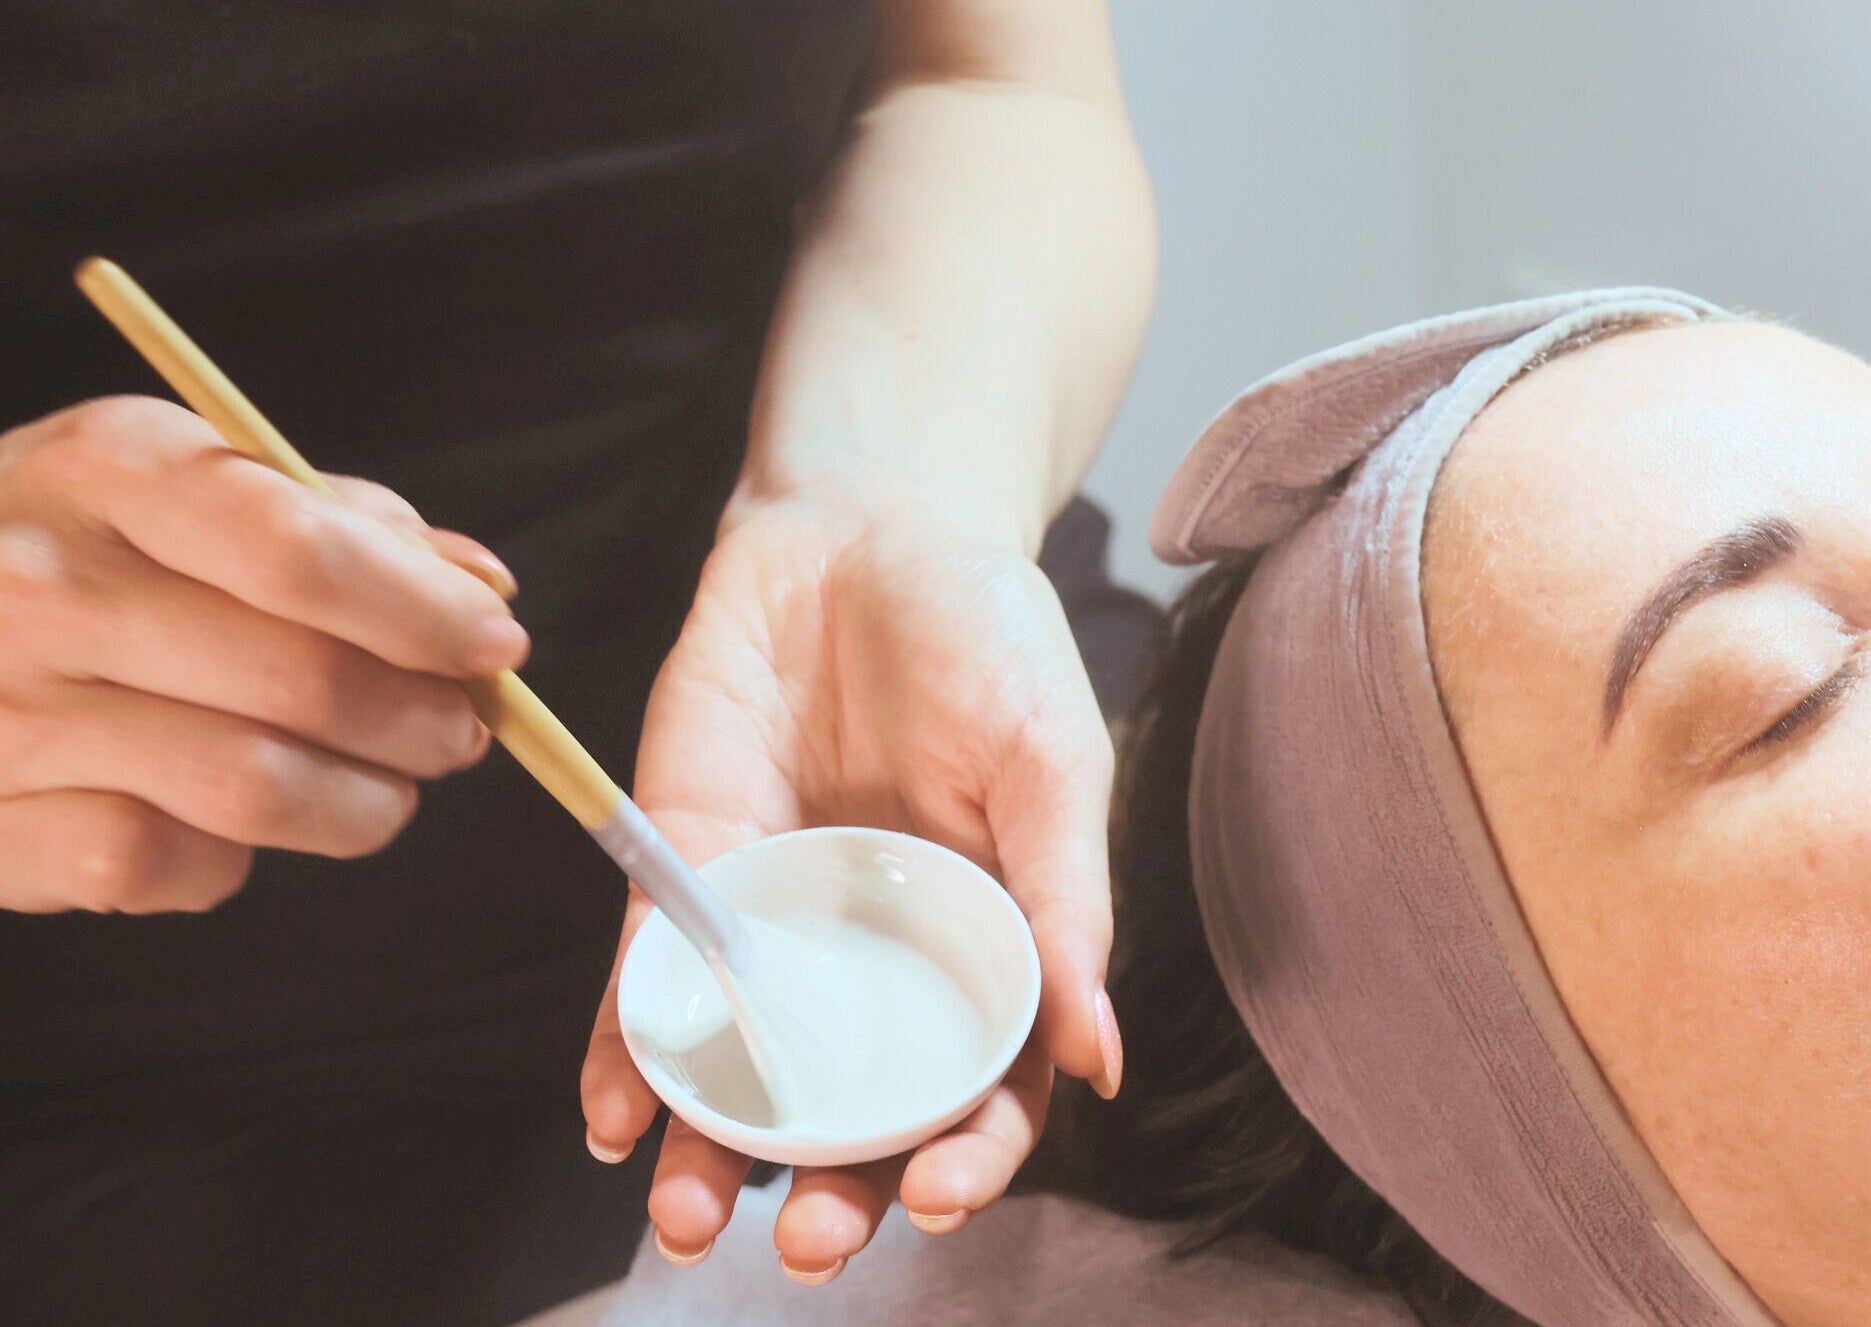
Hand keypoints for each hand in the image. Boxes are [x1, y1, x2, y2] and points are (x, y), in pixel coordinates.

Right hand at [0, 396, 526, 912]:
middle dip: (423, 719)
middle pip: (300, 677)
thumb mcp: (183, 489)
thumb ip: (338, 524)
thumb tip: (478, 585)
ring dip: (363, 803)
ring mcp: (5, 709)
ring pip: (254, 785)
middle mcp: (39, 582)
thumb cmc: (77, 552)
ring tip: (386, 789)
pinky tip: (235, 828)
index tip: (495, 645)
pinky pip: (169, 864)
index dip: (423, 611)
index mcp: (108, 467)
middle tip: (456, 731)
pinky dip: (233, 861)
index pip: (297, 548)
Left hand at [580, 479, 1120, 1279]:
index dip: (969, 1158)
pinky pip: (651, 983)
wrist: (863, 520)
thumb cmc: (987, 633)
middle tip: (807, 1241)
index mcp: (989, 946)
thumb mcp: (1052, 763)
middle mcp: (882, 960)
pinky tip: (610, 1115)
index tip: (940, 1195)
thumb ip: (1066, 908)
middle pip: (858, 1113)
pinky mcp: (687, 872)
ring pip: (745, 1073)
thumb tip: (1102, 1061)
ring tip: (691, 1218)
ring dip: (713, 1159)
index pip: (984, 1089)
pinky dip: (627, 1053)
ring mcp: (781, 925)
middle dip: (834, 1192)